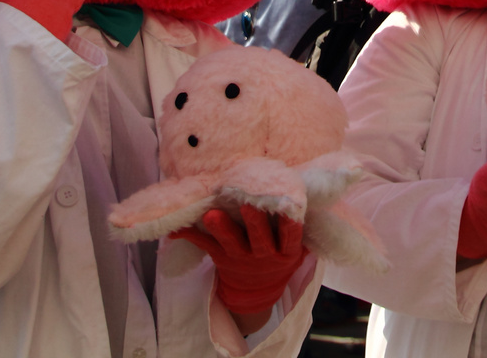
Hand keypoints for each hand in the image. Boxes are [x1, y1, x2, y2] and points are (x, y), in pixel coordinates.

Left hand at [172, 205, 305, 323]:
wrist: (257, 292)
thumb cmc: (279, 258)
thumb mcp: (295, 250)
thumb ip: (300, 228)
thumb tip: (311, 194)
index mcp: (286, 252)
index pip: (291, 236)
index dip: (292, 224)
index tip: (291, 209)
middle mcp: (264, 255)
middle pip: (260, 239)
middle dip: (255, 222)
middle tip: (249, 205)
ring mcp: (240, 258)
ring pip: (230, 242)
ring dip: (221, 228)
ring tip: (210, 215)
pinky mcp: (220, 257)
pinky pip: (204, 244)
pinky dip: (189, 235)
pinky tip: (175, 228)